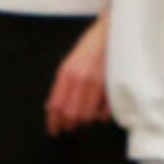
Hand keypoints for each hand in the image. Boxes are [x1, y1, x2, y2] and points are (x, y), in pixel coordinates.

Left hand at [46, 17, 111, 132]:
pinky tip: (99, 113)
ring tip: (85, 118)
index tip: (54, 130)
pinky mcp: (112, 85)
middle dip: (69, 124)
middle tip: (69, 127)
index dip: (54, 121)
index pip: (56, 105)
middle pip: (71, 114)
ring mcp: (98, 82)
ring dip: (85, 121)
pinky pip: (105, 111)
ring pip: (87, 115)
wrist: (109, 32)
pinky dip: (101, 117)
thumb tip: (51, 108)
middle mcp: (81, 78)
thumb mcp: (69, 64)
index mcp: (67, 73)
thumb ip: (61, 85)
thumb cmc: (89, 48)